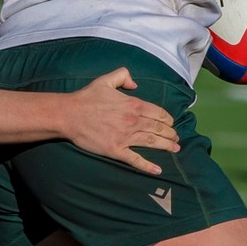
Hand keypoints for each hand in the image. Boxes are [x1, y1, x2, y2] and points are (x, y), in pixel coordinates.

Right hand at [64, 68, 179, 174]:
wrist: (69, 115)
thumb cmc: (87, 97)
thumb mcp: (106, 80)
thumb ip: (123, 76)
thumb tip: (135, 84)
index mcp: (133, 105)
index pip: (158, 113)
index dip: (168, 119)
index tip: (171, 124)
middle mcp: (133, 121)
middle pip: (158, 129)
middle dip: (171, 134)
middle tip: (177, 139)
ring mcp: (125, 137)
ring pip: (152, 142)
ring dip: (166, 146)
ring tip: (175, 149)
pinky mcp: (115, 150)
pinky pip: (135, 159)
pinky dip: (148, 166)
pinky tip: (158, 170)